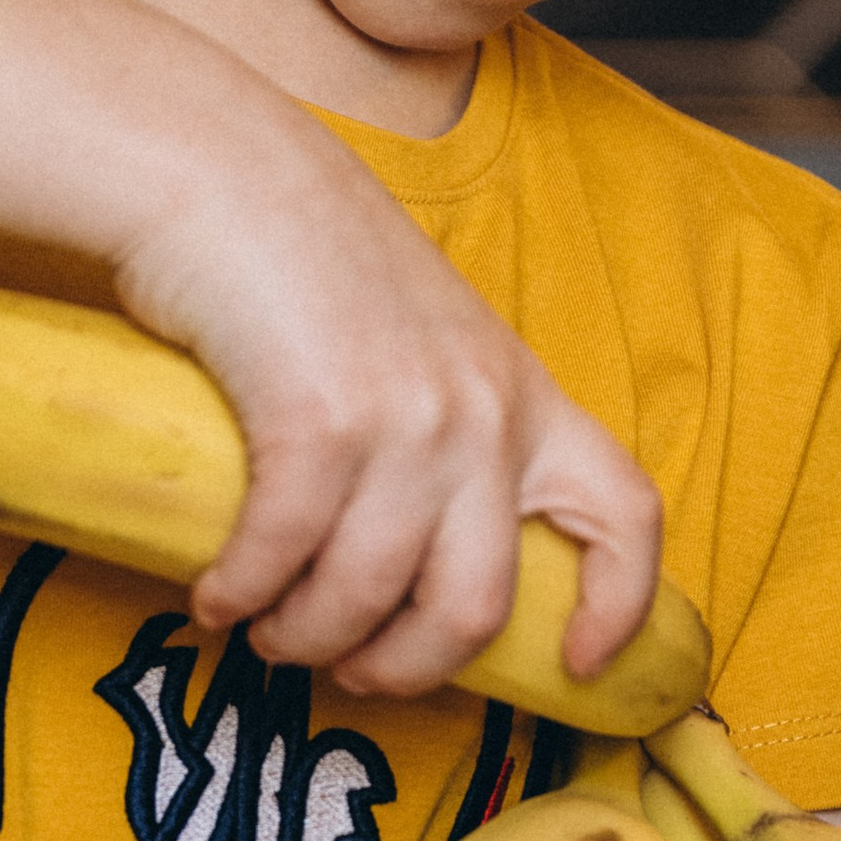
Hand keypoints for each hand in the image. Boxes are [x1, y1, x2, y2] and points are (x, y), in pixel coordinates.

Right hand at [115, 142, 660, 699]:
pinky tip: (215, 597)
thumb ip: (447, 424)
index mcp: (524, 396)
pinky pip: (285, 556)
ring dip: (307, 637)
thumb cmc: (311, 261)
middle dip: (408, 665)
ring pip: (372, 596)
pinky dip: (243, 594)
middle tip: (350, 668)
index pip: (625, 512)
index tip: (581, 663)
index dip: (621, 603)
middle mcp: (483, 416)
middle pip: (480, 603)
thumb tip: (413, 545)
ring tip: (265, 630)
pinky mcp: (320, 422)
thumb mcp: (426, 339)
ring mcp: (407, 420)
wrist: (232, 172)